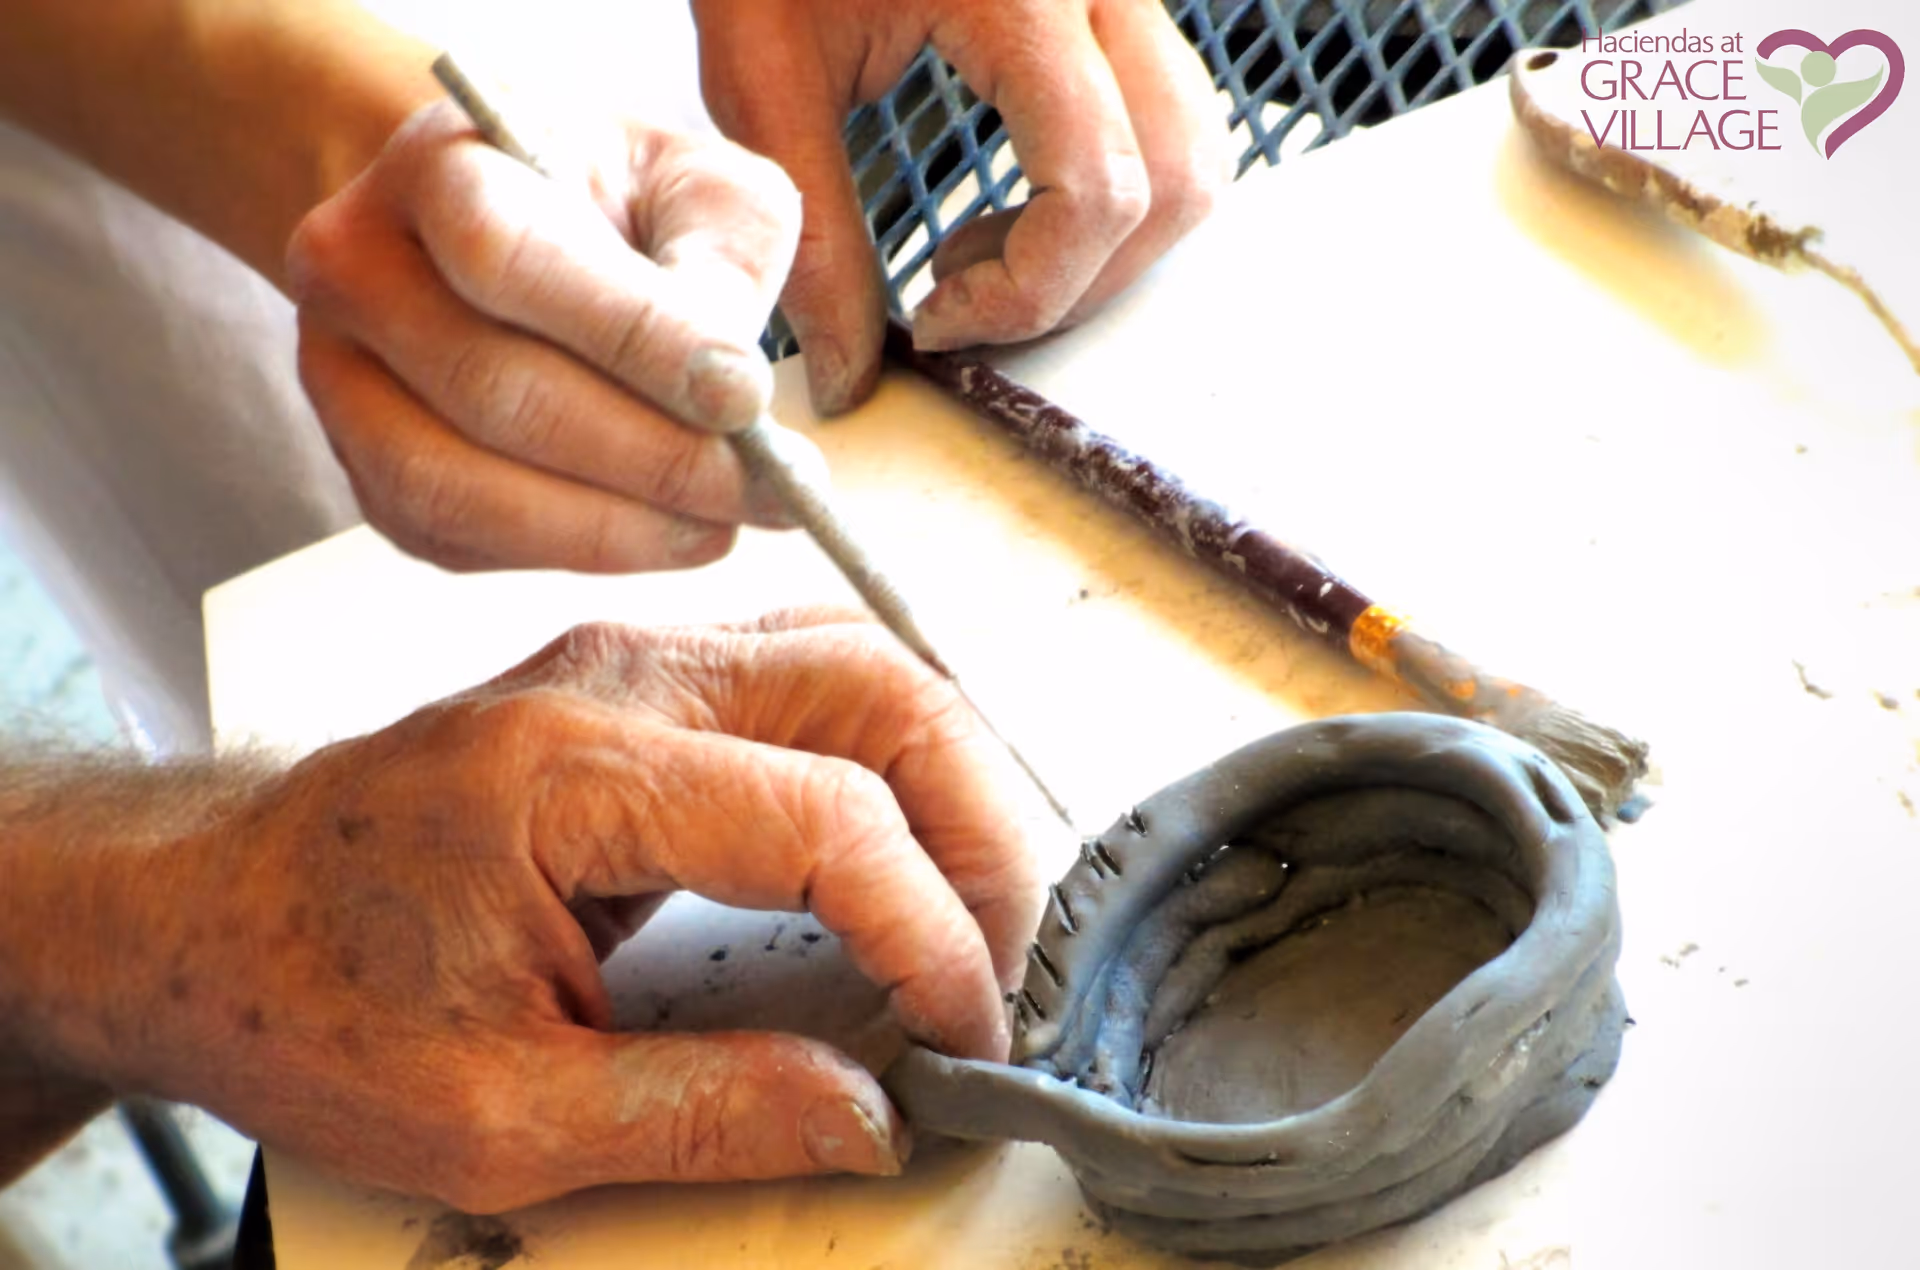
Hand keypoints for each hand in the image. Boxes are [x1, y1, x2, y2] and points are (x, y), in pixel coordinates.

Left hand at [63, 612, 1048, 1209]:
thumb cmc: (307, 993)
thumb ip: (701, 1116)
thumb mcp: (493, 1113)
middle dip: (982, 828)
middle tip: (1002, 959)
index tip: (959, 1032)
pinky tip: (908, 838)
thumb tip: (865, 1117)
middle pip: (881, 688)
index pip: (827, 813)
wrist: (203, 913)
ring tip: (977, 904)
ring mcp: (633, 662)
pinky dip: (895, 752)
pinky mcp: (644, 682)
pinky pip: (817, 673)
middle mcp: (618, 679)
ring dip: (954, 777)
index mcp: (573, 771)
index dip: (928, 930)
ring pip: (865, 660)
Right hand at [287, 101, 826, 572]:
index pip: (511, 259)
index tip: (746, 399)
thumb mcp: (701, 188)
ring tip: (722, 523)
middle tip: (769, 489)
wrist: (520, 226)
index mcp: (439, 165)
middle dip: (652, 457)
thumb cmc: (624, 205)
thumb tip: (730, 392)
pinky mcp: (362, 468)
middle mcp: (359, 267)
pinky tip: (656, 533)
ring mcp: (341, 377)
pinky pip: (456, 540)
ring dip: (612, 528)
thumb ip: (724, 265)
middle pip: (495, 392)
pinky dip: (568, 554)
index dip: (634, 340)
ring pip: (459, 487)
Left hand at [694, 0, 1231, 411]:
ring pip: (1194, 156)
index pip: (1100, 187)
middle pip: (1176, 183)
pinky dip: (1112, 197)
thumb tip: (851, 371)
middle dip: (1077, 282)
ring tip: (984, 254)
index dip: (1029, 292)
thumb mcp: (763, 77)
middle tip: (964, 302)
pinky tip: (1012, 209)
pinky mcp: (1115, 6)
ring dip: (1106, 246)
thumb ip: (815, 233)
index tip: (937, 321)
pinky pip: (1167, 123)